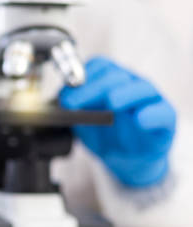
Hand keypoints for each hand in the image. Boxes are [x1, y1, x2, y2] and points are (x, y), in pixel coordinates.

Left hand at [59, 56, 175, 186]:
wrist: (126, 159)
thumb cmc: (105, 135)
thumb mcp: (82, 123)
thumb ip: (73, 111)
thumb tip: (62, 101)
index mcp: (111, 80)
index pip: (98, 66)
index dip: (79, 78)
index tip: (64, 96)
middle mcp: (131, 84)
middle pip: (115, 76)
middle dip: (91, 89)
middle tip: (73, 104)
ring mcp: (150, 100)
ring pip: (141, 88)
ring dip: (124, 94)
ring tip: (112, 102)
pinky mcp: (165, 119)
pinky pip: (162, 113)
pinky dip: (151, 115)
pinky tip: (140, 120)